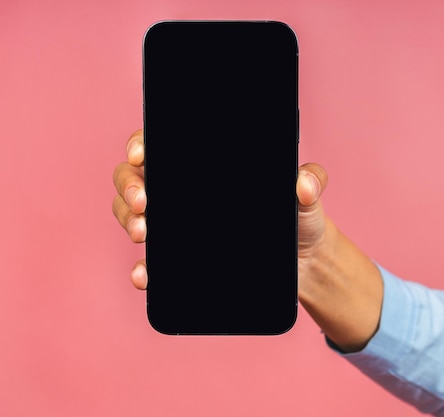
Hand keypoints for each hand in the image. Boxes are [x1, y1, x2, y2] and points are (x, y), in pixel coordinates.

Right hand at [112, 129, 329, 289]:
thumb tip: (303, 185)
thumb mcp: (306, 196)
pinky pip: (151, 260)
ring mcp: (178, 224)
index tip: (142, 153)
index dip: (143, 143)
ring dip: (129, 220)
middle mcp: (183, 192)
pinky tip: (145, 274)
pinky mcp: (180, 257)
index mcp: (207, 167)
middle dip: (129, 186)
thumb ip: (311, 181)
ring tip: (144, 234)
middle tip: (144, 202)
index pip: (163, 144)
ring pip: (132, 213)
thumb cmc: (299, 218)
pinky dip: (143, 267)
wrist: (302, 263)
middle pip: (136, 177)